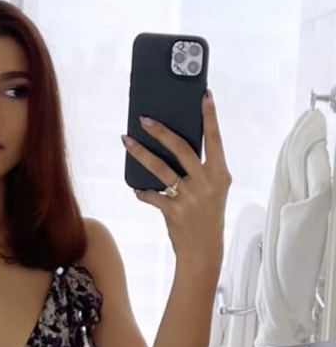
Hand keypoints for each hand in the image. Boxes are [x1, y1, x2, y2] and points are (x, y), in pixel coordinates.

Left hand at [122, 92, 230, 265]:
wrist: (204, 251)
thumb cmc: (207, 214)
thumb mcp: (212, 189)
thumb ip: (200, 168)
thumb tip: (174, 140)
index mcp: (220, 174)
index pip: (215, 139)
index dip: (210, 116)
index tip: (205, 95)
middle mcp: (207, 183)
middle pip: (181, 148)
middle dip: (161, 131)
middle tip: (143, 118)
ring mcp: (190, 197)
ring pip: (160, 168)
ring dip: (140, 153)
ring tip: (126, 140)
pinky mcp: (173, 211)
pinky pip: (151, 194)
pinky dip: (142, 190)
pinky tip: (137, 188)